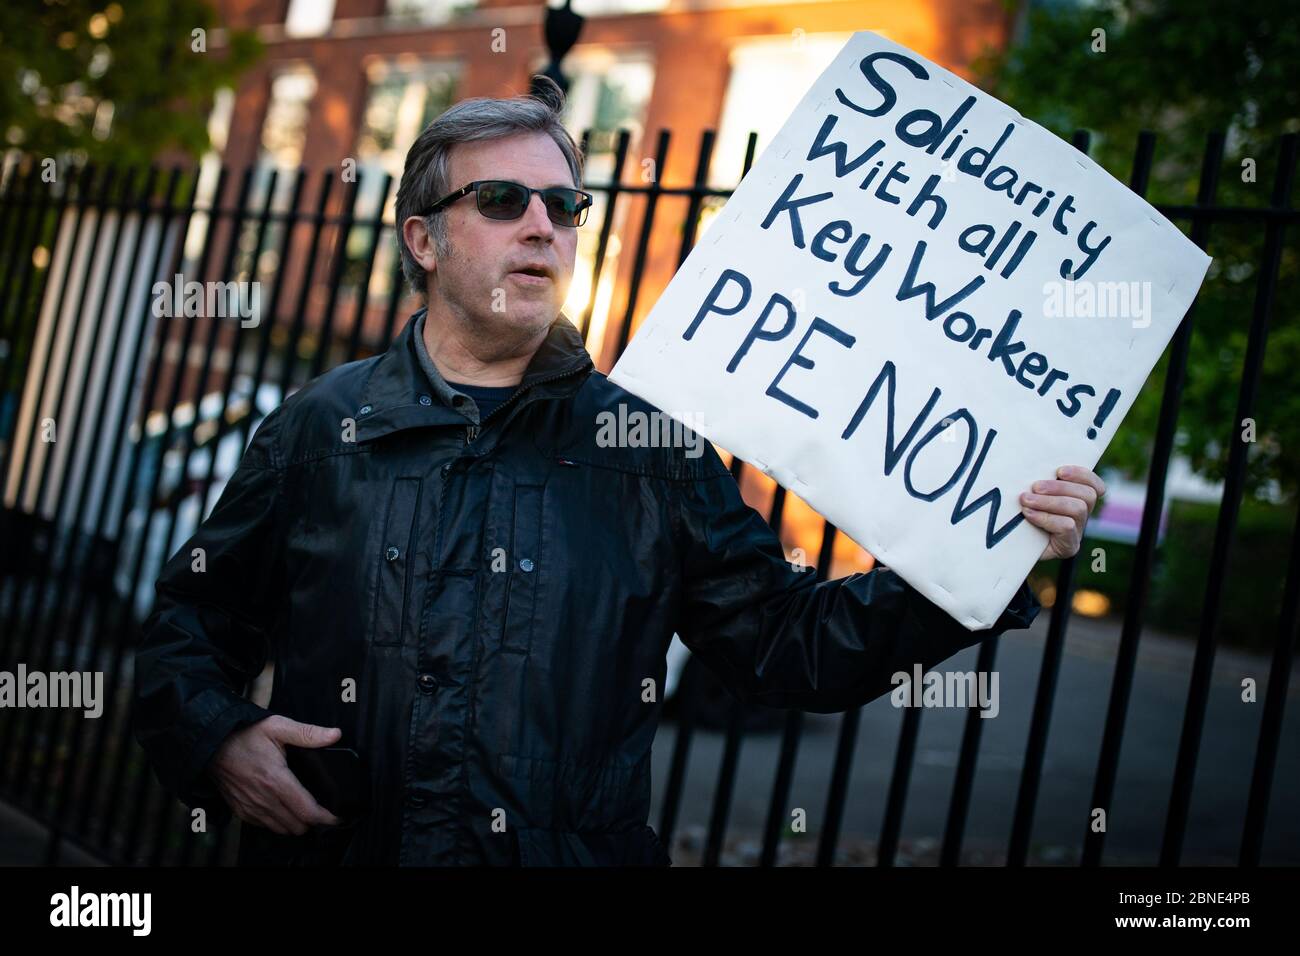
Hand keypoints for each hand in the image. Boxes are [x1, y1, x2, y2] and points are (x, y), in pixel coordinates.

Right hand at [208, 715, 342, 834]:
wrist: (211, 744)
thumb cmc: (244, 734)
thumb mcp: (278, 726)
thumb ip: (308, 733)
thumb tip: (334, 735)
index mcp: (276, 780)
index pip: (307, 811)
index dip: (326, 817)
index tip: (338, 816)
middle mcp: (263, 799)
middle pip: (297, 825)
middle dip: (314, 821)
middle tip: (323, 809)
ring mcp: (251, 807)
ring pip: (282, 829)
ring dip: (296, 823)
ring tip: (305, 810)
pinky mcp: (241, 810)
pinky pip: (265, 826)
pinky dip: (278, 822)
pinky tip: (284, 808)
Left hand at [1019, 464, 1105, 560]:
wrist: (1008, 546)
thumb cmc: (1018, 515)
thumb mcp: (1030, 494)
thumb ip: (1039, 481)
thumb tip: (1032, 461)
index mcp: (1078, 499)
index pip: (1095, 485)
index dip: (1082, 475)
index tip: (1060, 471)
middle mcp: (1082, 516)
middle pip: (1088, 495)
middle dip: (1060, 487)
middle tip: (1035, 487)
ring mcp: (1077, 533)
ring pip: (1078, 509)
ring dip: (1050, 501)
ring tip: (1026, 500)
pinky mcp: (1069, 547)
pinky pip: (1067, 526)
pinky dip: (1046, 517)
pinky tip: (1029, 514)